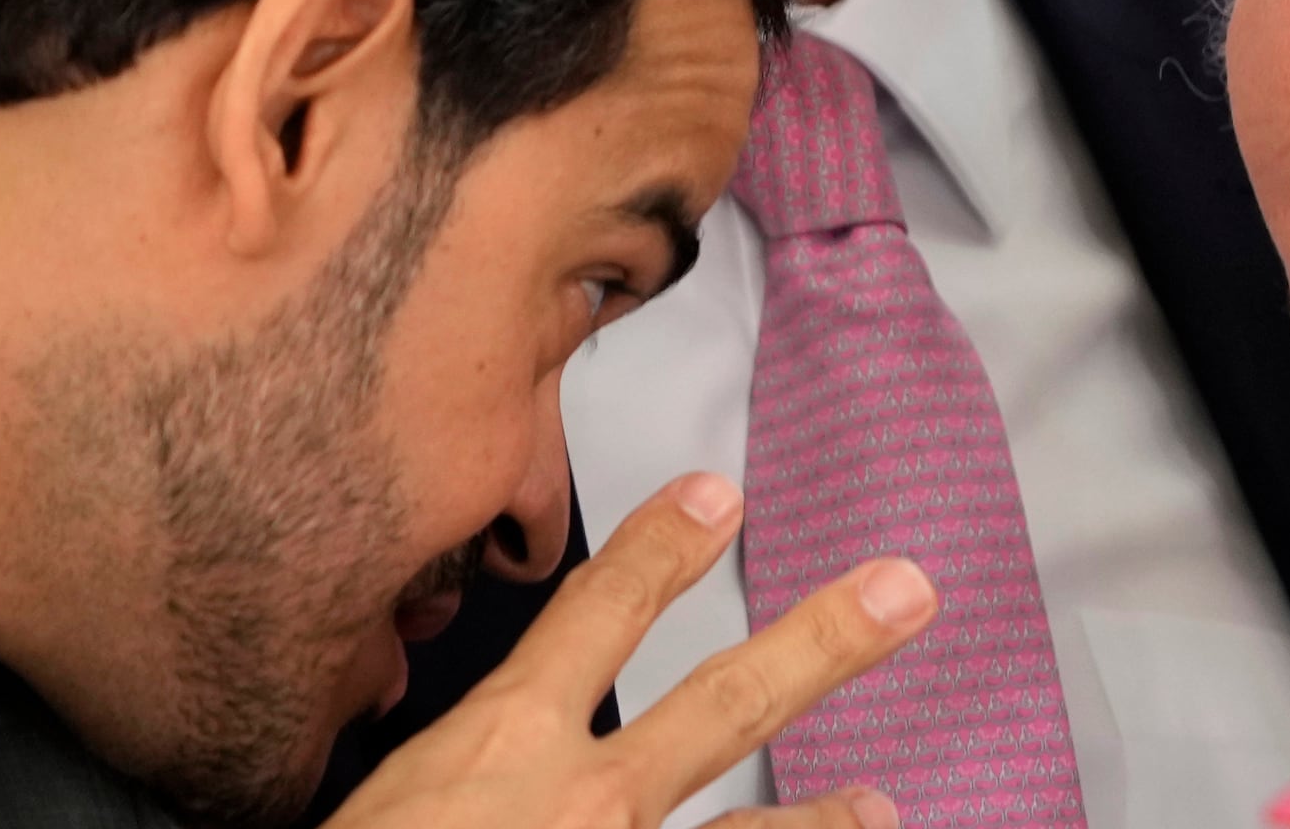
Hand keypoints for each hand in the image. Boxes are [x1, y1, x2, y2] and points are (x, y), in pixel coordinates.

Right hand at [325, 472, 933, 828]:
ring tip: (881, 807)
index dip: (661, 547)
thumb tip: (468, 782)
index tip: (716, 493)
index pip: (595, 614)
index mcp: (503, 744)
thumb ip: (445, 779)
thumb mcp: (382, 802)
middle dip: (823, 640)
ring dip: (824, 821)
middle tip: (907, 591)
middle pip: (725, 701)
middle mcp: (587, 801)